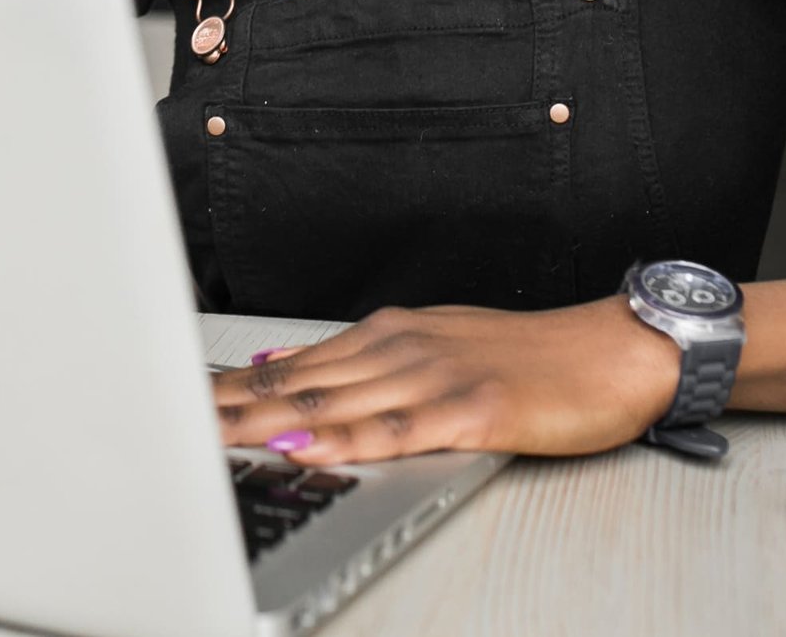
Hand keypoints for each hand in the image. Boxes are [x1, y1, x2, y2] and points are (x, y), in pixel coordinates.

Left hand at [212, 300, 681, 463]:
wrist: (614, 350)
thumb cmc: (529, 356)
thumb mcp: (434, 346)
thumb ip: (360, 364)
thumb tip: (284, 370)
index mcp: (388, 334)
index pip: (293, 364)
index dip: (231, 387)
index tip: (178, 400)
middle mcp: (402, 348)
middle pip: (300, 384)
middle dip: (231, 407)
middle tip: (171, 422)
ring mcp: (436, 377)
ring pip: (336, 405)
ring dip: (270, 423)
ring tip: (216, 437)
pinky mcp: (473, 410)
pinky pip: (398, 430)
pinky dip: (347, 442)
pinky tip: (310, 450)